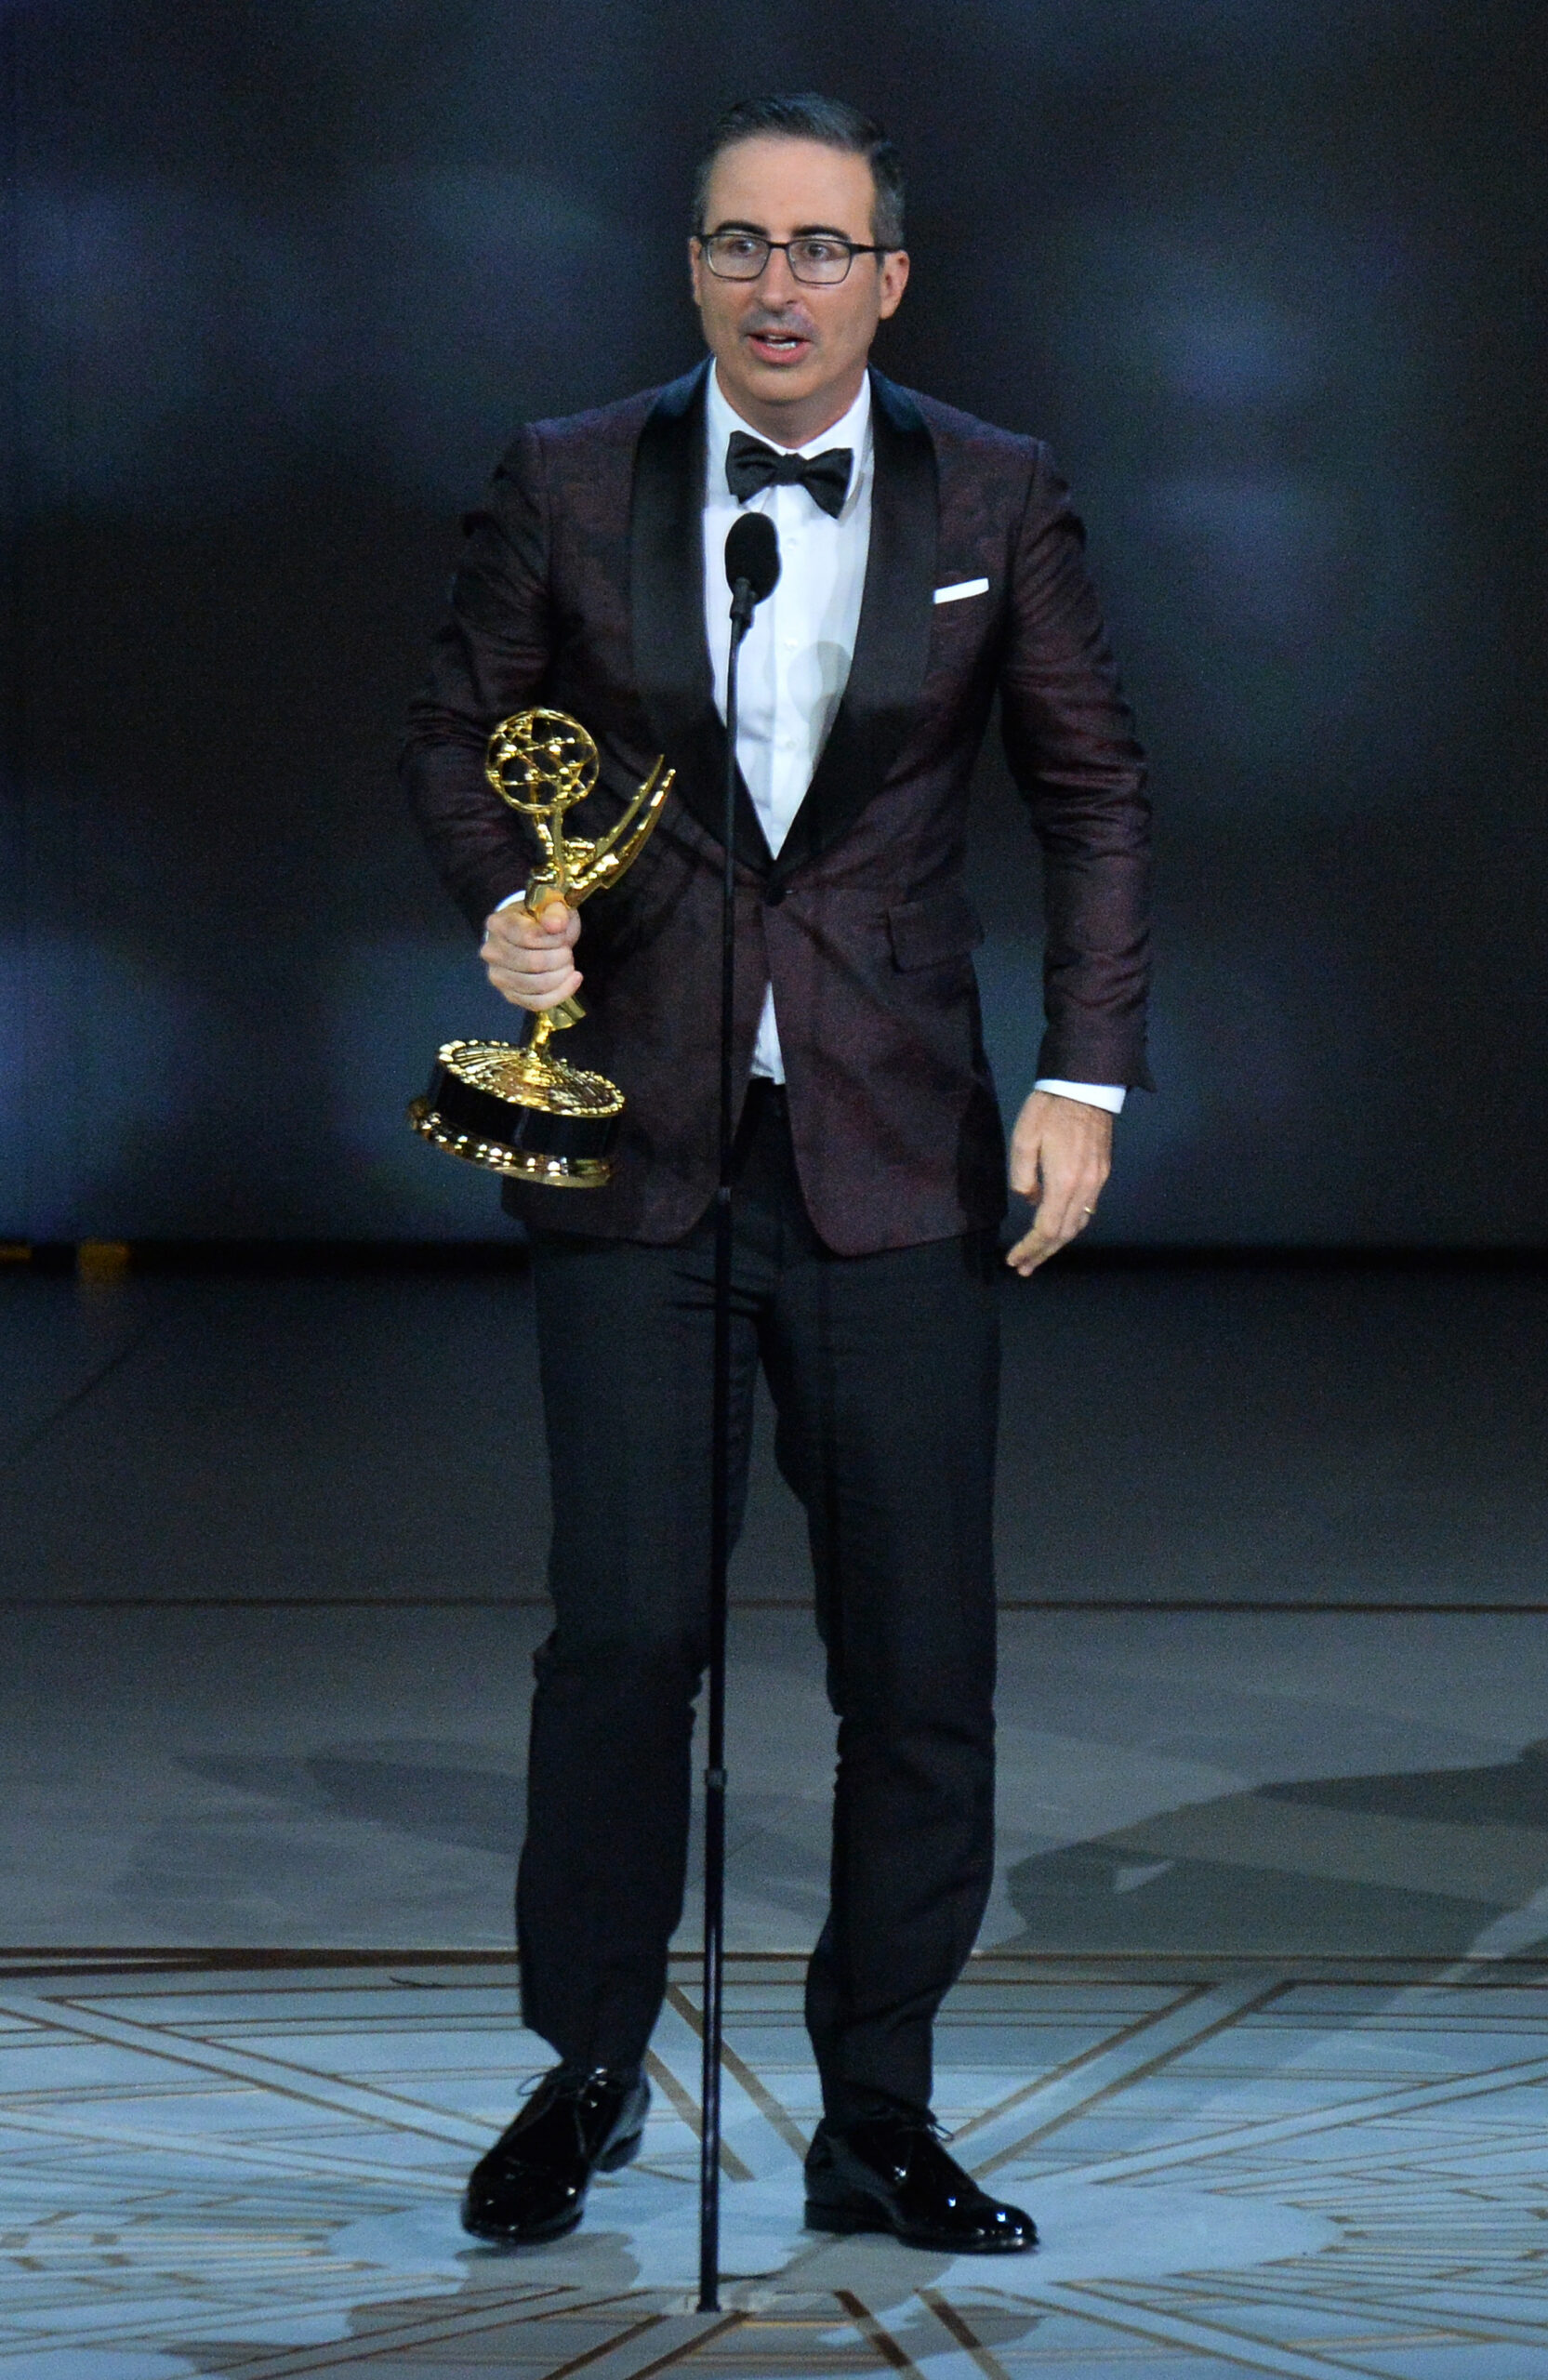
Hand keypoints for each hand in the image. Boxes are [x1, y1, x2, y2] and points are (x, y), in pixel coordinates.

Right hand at [480, 893, 581, 1011]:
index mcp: (498, 924)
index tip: (562, 933)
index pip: (529, 937)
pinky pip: (537, 1003)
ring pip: (536, 985)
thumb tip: (555, 924)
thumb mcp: (552, 906)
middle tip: (568, 952)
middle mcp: (491, 951)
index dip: (554, 938)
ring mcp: (498, 976)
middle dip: (561, 958)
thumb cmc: (541, 920)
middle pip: (533, 963)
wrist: (532, 935)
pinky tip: (573, 980)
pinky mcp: (510, 995)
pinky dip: (560, 993)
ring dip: (562, 976)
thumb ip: (555, 911)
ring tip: (569, 965)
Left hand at [1005, 1090, 1112, 1275]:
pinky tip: (1058, 1226)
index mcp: (1064, 1182)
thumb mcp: (1023, 1139)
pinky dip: (1071, 1224)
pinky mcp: (1103, 1171)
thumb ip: (1022, 1176)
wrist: (1087, 1085)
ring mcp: (1098, 1180)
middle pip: (1065, 1233)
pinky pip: (1088, 1208)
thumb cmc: (1050, 1109)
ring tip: (1039, 1254)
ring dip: (1058, 1242)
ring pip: (1079, 1223)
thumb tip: (1029, 1199)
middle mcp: (1085, 1187)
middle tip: (1025, 1267)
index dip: (1030, 1248)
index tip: (1014, 1259)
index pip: (1047, 1229)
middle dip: (1043, 1253)